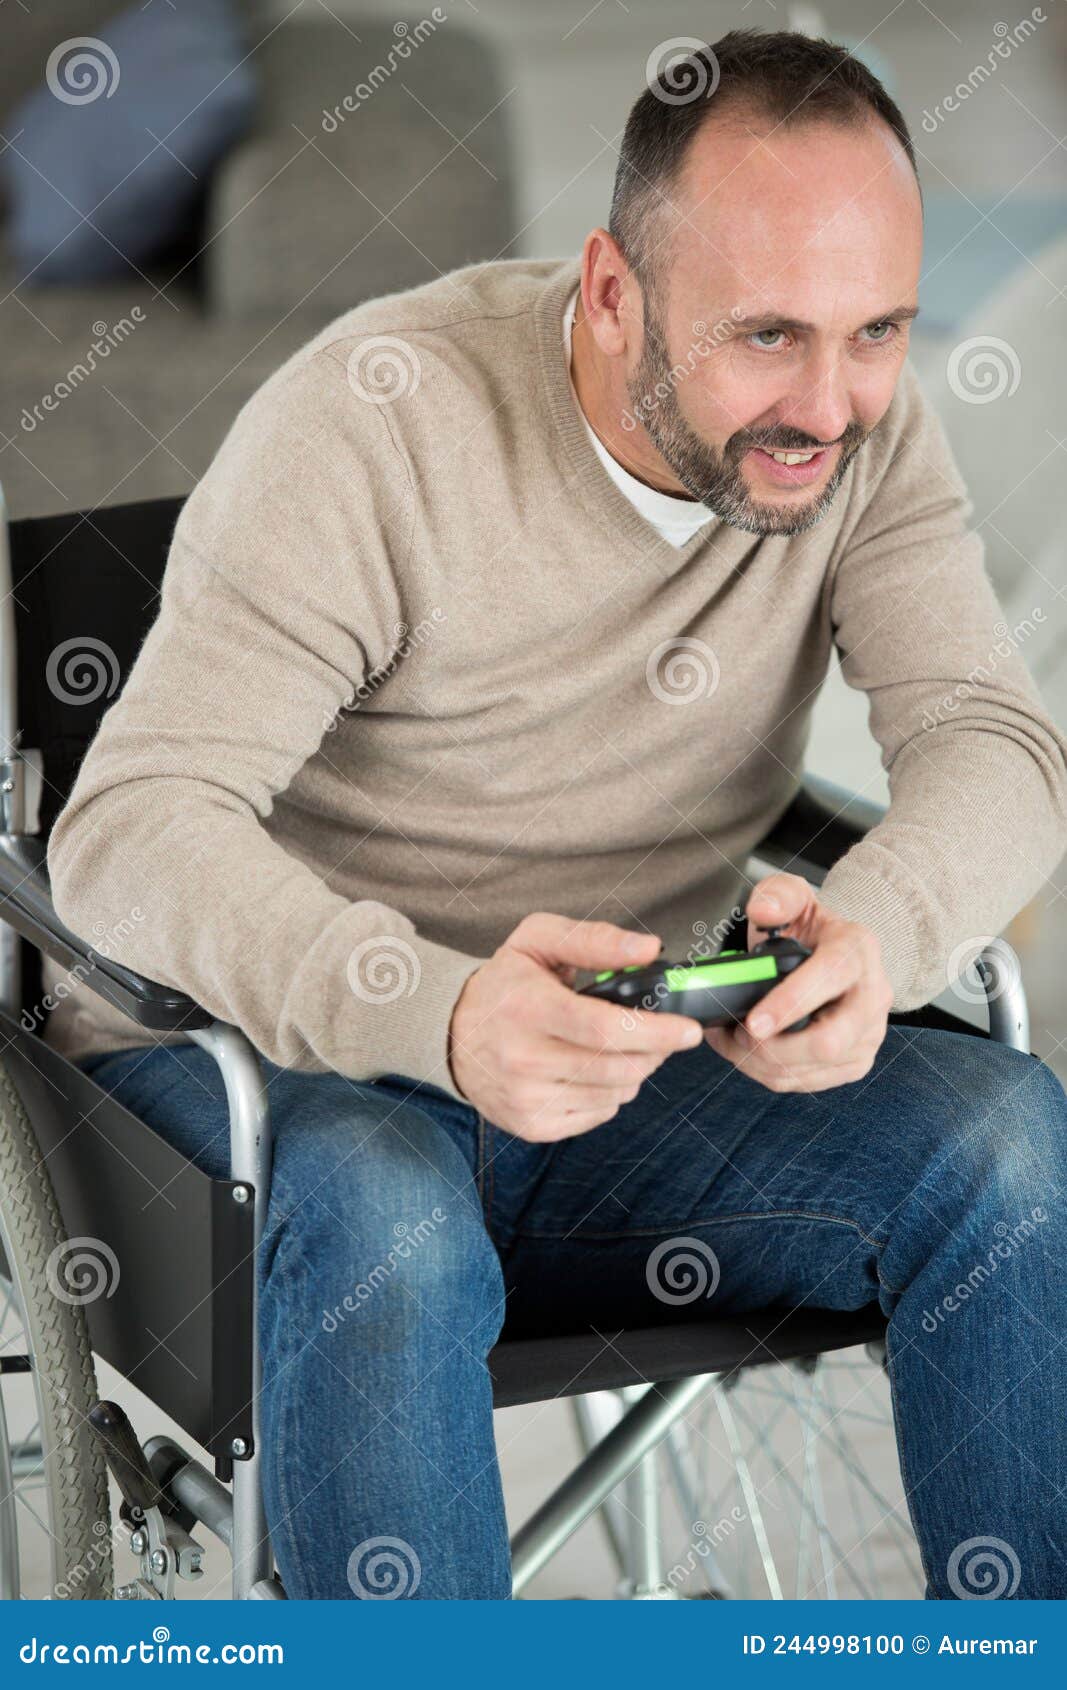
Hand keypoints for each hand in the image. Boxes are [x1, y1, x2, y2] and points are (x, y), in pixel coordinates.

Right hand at [447, 912, 704, 1140]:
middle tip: (660, 1033)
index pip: (605, 1029)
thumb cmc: (504, 983)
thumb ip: (594, 939)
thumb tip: (649, 949)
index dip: (656, 1032)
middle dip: (654, 1051)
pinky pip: (598, 1115)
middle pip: (617, 1068)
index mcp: (527, 1008)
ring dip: (634, 1071)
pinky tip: (592, 1069)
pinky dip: (610, 1093)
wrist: (451, 1033)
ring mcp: (526, 1098)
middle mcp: (523, 1059)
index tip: (688, 1030)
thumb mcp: (538, 940)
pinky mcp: (531, 1126)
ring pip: (615, 1094)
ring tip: (619, 1046)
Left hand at [704, 872, 892, 1091]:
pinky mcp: (855, 1061)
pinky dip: (769, 1074)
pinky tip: (748, 1053)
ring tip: (733, 1041)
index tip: (752, 1022)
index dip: (789, 1004)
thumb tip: (764, 911)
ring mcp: (868, 1034)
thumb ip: (777, 895)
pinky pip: (809, 1083)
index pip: (829, 980)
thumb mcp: (793, 897)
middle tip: (738, 1034)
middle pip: (829, 1042)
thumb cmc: (811, 931)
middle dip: (773, 1047)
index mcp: (857, 950)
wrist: (838, 956)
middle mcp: (872, 995)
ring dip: (762, 1063)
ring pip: (813, 1069)